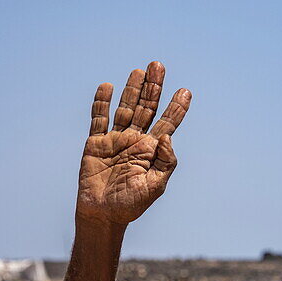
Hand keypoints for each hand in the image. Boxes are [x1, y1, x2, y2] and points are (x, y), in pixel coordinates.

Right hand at [77, 61, 190, 225]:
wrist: (103, 215)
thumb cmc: (131, 205)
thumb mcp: (155, 187)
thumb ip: (165, 163)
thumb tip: (168, 137)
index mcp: (151, 151)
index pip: (167, 124)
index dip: (176, 107)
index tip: (186, 91)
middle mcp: (135, 141)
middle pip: (146, 108)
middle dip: (153, 88)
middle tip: (159, 65)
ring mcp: (115, 140)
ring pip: (125, 108)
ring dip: (132, 89)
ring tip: (140, 70)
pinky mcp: (95, 144)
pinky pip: (99, 119)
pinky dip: (101, 103)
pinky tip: (108, 86)